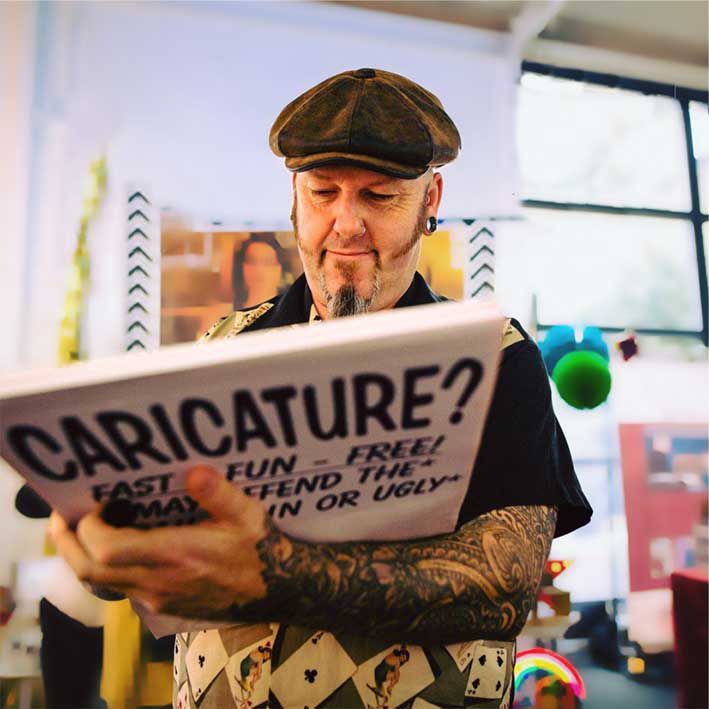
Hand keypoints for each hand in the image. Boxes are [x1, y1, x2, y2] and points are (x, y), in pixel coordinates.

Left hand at [49, 466, 270, 617]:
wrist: (274, 589)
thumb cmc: (258, 548)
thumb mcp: (247, 514)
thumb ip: (219, 493)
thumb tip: (194, 471)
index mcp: (176, 555)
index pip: (107, 550)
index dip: (89, 526)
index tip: (96, 502)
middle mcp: (158, 581)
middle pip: (89, 571)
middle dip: (68, 542)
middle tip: (64, 515)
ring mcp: (157, 597)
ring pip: (99, 583)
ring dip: (81, 555)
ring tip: (81, 526)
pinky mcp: (161, 605)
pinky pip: (117, 588)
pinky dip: (103, 566)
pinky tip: (116, 544)